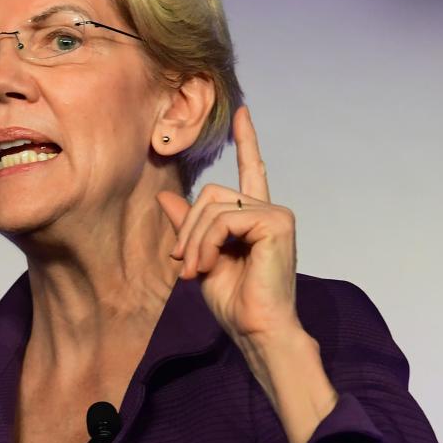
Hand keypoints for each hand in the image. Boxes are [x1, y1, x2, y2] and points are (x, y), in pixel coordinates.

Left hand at [157, 105, 300, 341]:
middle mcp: (269, 210)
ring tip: (196, 271)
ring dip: (195, 242)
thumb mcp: (200, 258)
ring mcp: (276, 215)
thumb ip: (188, 227)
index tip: (242, 112)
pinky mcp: (276, 222)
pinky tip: (211, 265)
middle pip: (210, 193)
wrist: (257, 330)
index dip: (246, 140)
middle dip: (189, 230)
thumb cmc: (234, 302)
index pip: (252, 170)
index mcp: (255, 217)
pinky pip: (222, 219)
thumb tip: (166, 197)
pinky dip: (207, 243)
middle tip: (185, 266)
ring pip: (212, 206)